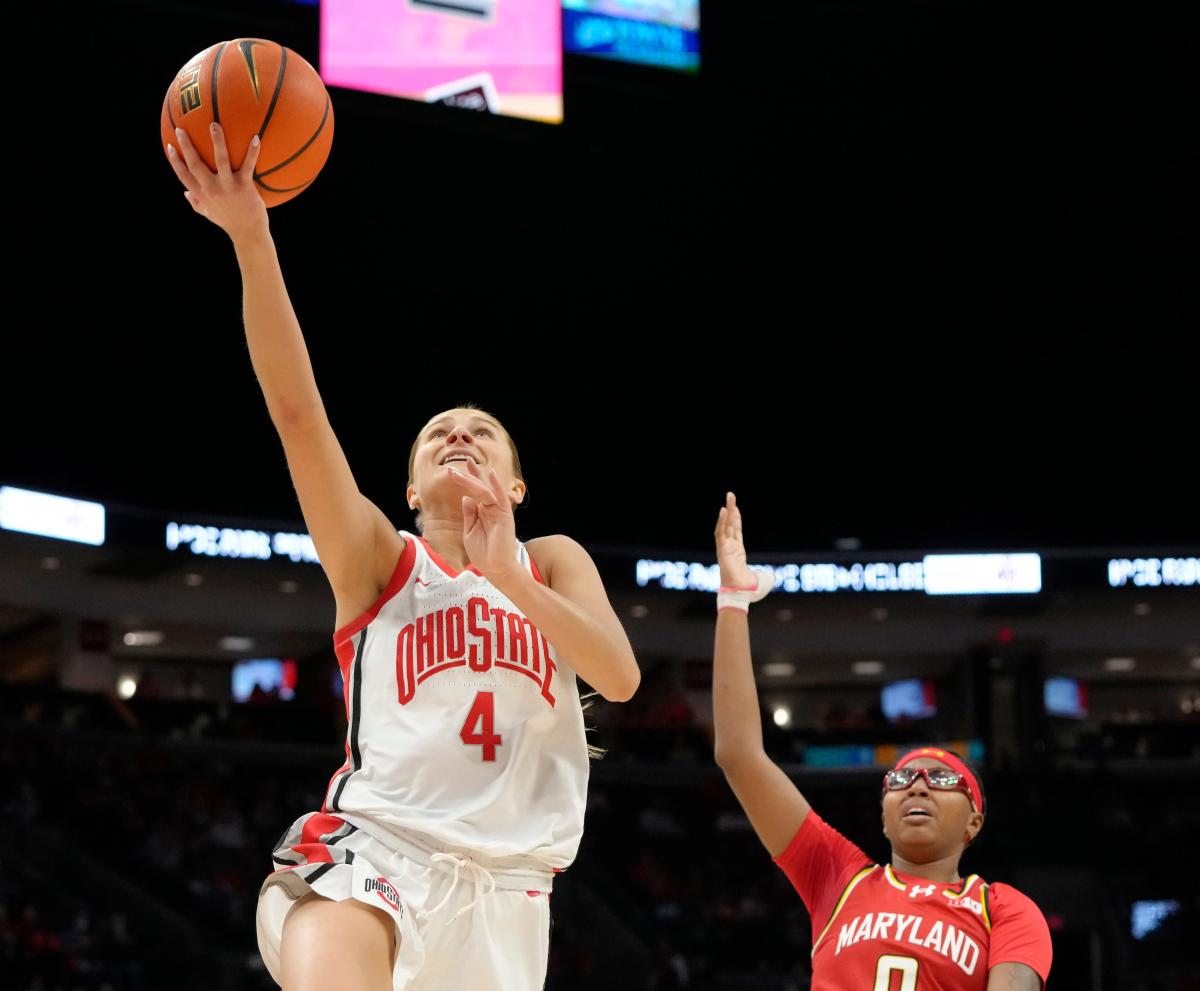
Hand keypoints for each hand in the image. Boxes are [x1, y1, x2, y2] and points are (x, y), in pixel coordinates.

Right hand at [166, 123, 268, 244]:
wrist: (249, 235)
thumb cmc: (229, 223)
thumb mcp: (209, 215)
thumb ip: (196, 203)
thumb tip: (185, 193)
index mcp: (202, 194)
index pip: (183, 175)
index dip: (174, 161)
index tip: (169, 146)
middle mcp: (211, 189)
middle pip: (195, 164)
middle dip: (186, 146)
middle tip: (181, 129)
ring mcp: (228, 187)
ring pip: (220, 160)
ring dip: (217, 141)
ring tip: (214, 124)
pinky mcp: (244, 186)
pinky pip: (248, 165)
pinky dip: (252, 151)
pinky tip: (256, 137)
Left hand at [446, 461, 520, 581]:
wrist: (495, 568)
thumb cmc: (483, 553)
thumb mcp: (469, 531)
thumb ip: (469, 514)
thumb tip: (465, 497)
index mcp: (482, 512)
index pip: (474, 492)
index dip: (467, 480)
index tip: (454, 470)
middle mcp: (491, 509)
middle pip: (479, 488)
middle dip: (469, 475)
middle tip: (457, 465)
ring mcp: (498, 511)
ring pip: (485, 491)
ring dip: (475, 478)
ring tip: (466, 465)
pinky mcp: (505, 516)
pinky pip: (500, 498)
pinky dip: (497, 486)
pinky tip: (491, 474)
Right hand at [715, 492, 759, 588]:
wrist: (742, 596)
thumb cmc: (750, 590)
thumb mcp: (763, 579)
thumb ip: (768, 576)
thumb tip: (774, 577)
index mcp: (737, 552)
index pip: (736, 531)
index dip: (736, 519)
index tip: (735, 507)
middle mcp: (730, 548)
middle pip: (730, 525)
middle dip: (731, 509)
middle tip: (730, 494)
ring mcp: (725, 548)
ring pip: (725, 526)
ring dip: (727, 511)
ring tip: (729, 498)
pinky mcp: (722, 550)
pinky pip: (721, 534)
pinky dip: (722, 522)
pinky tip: (724, 511)